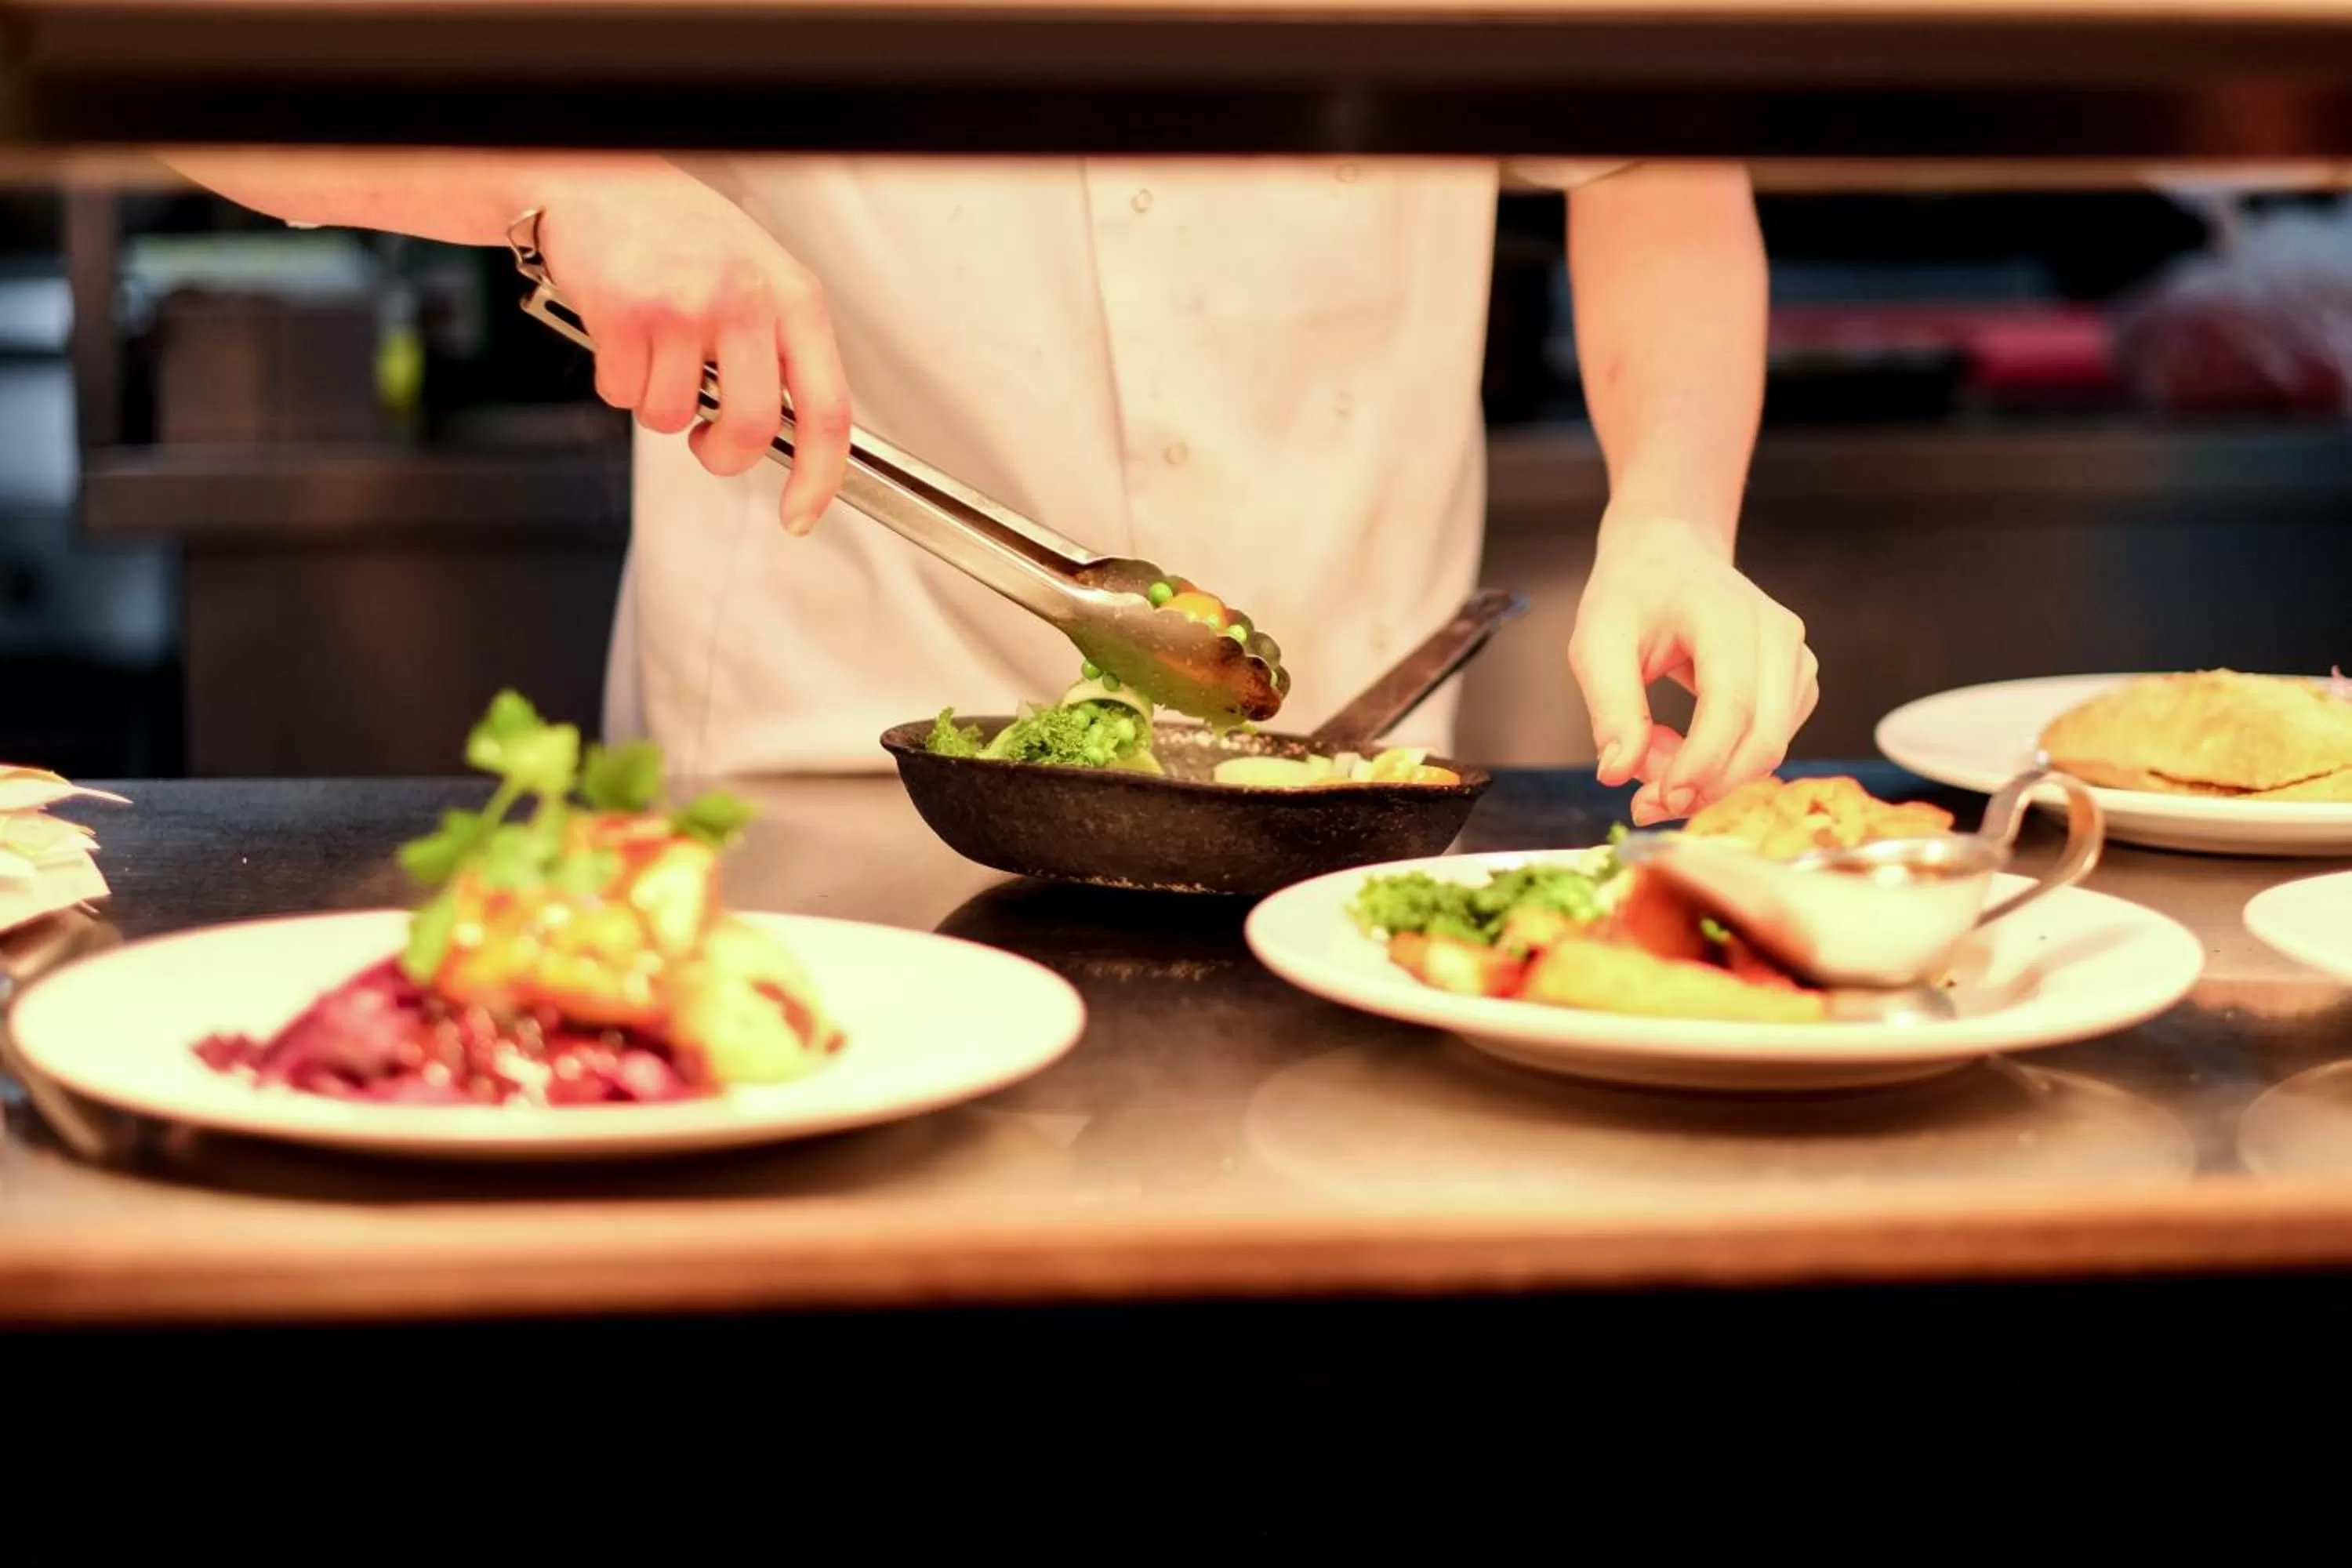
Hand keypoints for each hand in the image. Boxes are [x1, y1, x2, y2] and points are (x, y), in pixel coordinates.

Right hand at [535, 164, 850, 534]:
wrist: (600, 178)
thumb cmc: (681, 232)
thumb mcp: (759, 279)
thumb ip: (779, 351)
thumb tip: (791, 439)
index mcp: (795, 299)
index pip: (828, 410)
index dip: (819, 476)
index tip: (801, 513)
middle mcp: (748, 300)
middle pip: (750, 429)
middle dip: (721, 454)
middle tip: (705, 439)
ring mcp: (687, 306)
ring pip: (674, 418)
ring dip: (657, 403)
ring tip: (653, 350)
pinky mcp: (627, 313)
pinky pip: (622, 394)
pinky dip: (615, 380)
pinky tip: (619, 332)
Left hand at [1568, 514, 1818, 825]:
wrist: (1670, 556)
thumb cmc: (1632, 594)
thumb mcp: (1597, 642)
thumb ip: (1610, 706)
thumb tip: (1618, 773)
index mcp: (1727, 614)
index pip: (1732, 705)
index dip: (1701, 763)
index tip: (1659, 798)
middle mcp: (1778, 635)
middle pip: (1764, 738)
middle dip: (1707, 785)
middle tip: (1647, 802)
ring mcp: (1797, 658)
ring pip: (1769, 748)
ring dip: (1711, 775)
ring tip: (1652, 753)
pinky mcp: (1797, 683)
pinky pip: (1769, 742)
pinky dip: (1725, 761)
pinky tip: (1681, 744)